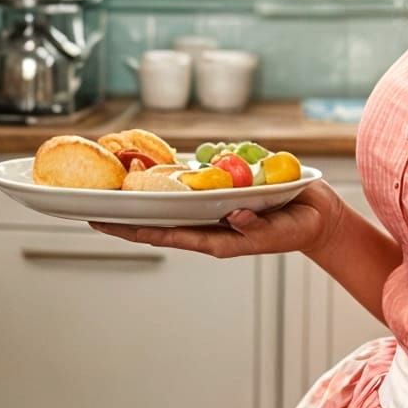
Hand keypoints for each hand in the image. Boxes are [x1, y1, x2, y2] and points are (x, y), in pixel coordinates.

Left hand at [88, 179, 342, 258]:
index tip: (103, 224)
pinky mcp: (225, 193)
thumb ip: (255, 227)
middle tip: (90, 207)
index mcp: (216, 239)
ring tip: (113, 186)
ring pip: (172, 203)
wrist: (317, 217)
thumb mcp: (279, 232)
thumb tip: (232, 215)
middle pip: (159, 221)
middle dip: (126, 217)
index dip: (133, 230)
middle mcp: (209, 224)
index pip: (166, 235)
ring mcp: (215, 209)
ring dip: (144, 197)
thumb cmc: (298, 229)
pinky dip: (172, 178)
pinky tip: (153, 168)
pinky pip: (193, 185)